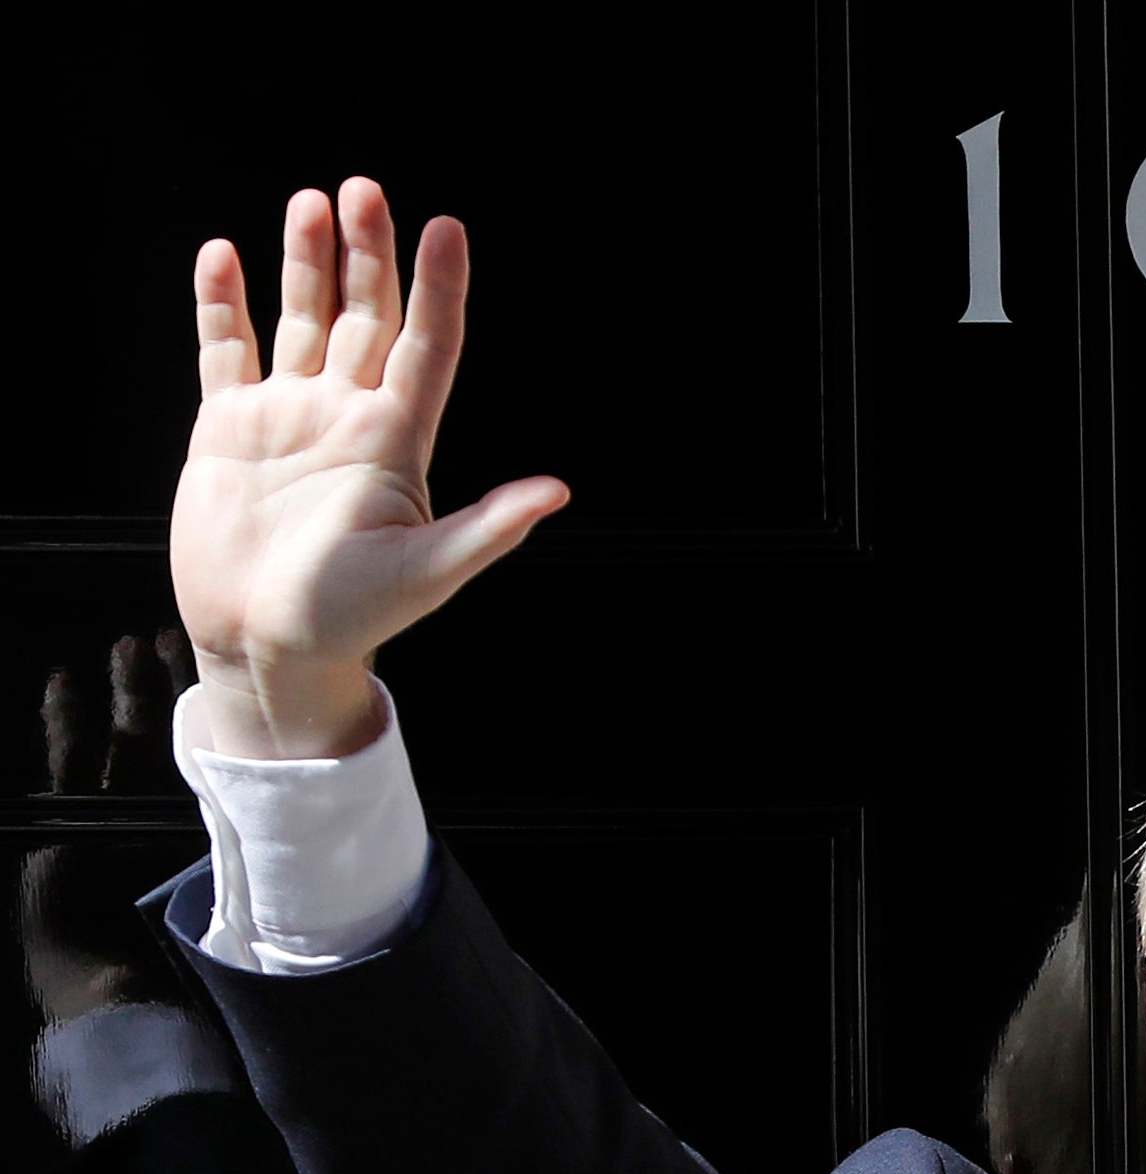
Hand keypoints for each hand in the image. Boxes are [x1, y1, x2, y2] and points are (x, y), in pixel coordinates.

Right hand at [171, 177, 569, 756]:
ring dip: (305, 265)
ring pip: (303, 322)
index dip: (438, 289)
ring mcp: (288, 418)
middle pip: (366, 318)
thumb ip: (488, 527)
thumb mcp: (430, 571)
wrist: (268, 648)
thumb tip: (557, 491)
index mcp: (397, 442)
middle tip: (366, 189)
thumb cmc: (353, 618)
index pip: (427, 347)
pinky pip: (228, 353)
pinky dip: (224, 306)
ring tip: (311, 203)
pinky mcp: (229, 430)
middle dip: (368, 255)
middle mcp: (347, 418)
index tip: (447, 227)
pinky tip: (225, 256)